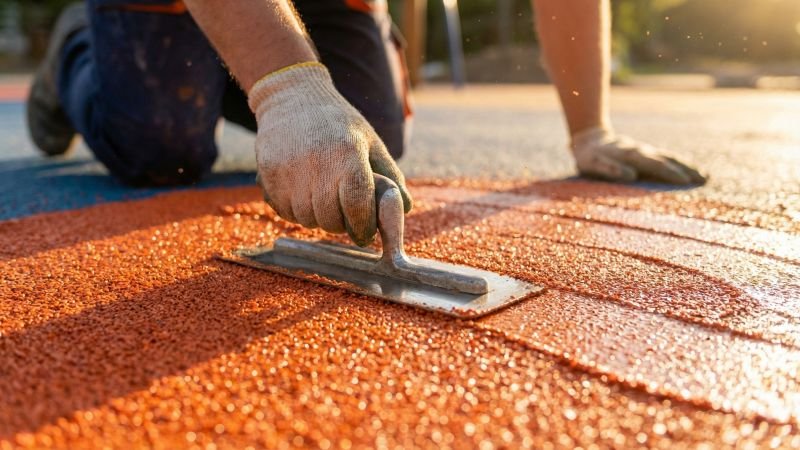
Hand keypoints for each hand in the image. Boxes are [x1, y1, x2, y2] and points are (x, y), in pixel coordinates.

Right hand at [248, 62, 411, 246]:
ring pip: (308, 220)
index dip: (363, 226)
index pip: (357, 206)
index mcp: (348, 155)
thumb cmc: (338, 123)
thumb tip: (405, 207)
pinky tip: (303, 191)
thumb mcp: (370, 140)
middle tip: (344, 211)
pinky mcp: (268, 175)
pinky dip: (297, 211)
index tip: (365, 232)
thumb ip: (390, 175)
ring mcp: (289, 171)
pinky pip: (286, 212)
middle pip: (331, 220)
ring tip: (322, 195)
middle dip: (341, 223)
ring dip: (318, 217)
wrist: (292, 97)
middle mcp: (317, 164)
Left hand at [571, 127, 706, 184]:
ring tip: (705, 176)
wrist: (590, 138)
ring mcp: (645, 151)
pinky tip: (691, 170)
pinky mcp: (646, 153)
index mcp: (631, 155)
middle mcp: (642, 151)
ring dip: (687, 166)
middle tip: (704, 180)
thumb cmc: (589, 156)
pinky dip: (680, 163)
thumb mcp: (593, 163)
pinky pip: (666, 158)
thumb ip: (610, 168)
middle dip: (686, 170)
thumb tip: (631, 175)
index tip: (685, 181)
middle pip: (668, 160)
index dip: (670, 173)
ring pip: (670, 158)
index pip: (654, 164)